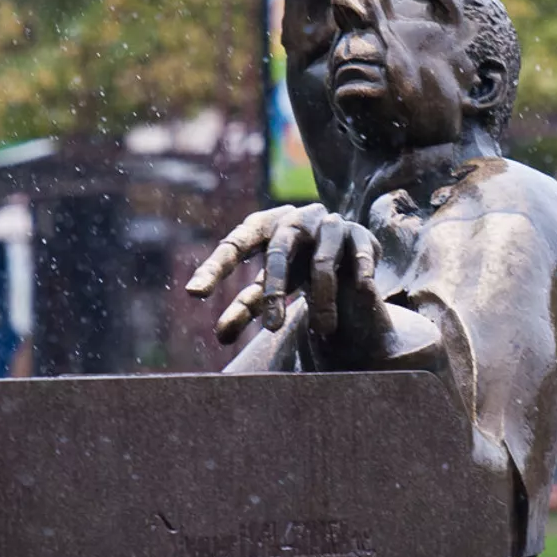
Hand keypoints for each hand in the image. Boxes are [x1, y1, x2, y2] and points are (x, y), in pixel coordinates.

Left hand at [186, 204, 380, 342]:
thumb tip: (220, 336)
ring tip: (322, 331)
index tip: (194, 293)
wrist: (342, 247)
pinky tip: (363, 291)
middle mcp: (295, 220)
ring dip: (322, 298)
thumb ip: (247, 305)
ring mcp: (329, 225)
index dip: (214, 268)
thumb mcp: (269, 285)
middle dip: (274, 290)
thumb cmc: (295, 268)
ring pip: (322, 262)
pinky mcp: (360, 235)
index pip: (235, 245)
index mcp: (265, 227)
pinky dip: (360, 274)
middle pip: (279, 252)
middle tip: (271, 328)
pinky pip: (359, 255)